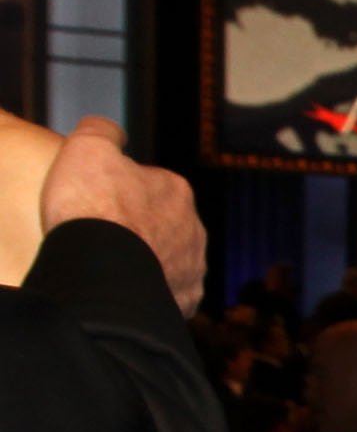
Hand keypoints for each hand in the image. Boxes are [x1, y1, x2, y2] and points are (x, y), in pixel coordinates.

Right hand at [38, 118, 206, 312]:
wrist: (100, 272)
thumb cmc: (92, 208)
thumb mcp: (87, 149)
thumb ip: (102, 132)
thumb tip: (110, 130)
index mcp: (176, 190)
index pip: (147, 185)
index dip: (116, 192)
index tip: (95, 202)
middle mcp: (194, 229)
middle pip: (160, 224)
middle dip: (137, 228)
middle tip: (100, 236)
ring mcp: (193, 268)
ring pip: (167, 260)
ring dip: (145, 262)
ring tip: (110, 265)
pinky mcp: (185, 301)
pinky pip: (167, 294)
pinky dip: (150, 292)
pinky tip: (127, 290)